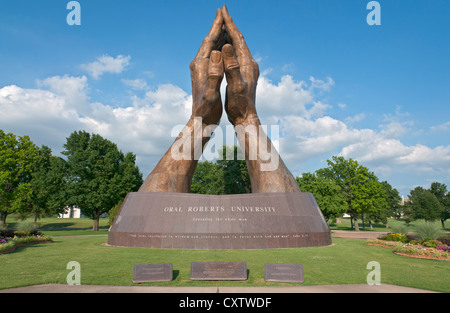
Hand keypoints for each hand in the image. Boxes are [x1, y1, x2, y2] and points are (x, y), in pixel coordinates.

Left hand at [189, 9, 224, 125]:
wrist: (200, 121)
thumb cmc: (207, 110)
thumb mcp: (212, 92)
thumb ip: (214, 73)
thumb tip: (217, 53)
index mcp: (201, 65)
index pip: (209, 40)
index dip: (216, 26)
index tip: (222, 11)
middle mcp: (198, 64)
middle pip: (209, 40)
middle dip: (217, 27)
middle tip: (224, 12)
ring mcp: (200, 69)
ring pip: (210, 47)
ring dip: (218, 36)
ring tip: (226, 25)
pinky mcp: (203, 74)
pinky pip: (212, 55)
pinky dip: (219, 47)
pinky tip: (224, 46)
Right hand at [221, 6, 259, 125]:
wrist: (246, 119)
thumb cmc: (240, 105)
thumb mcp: (235, 85)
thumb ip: (232, 66)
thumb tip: (227, 46)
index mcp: (247, 64)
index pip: (238, 38)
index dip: (230, 24)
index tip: (222, 10)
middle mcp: (250, 64)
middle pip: (239, 40)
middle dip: (230, 26)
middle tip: (222, 12)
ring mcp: (248, 69)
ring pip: (238, 47)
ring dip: (230, 36)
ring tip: (222, 26)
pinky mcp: (244, 75)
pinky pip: (236, 56)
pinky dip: (230, 48)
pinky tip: (225, 48)